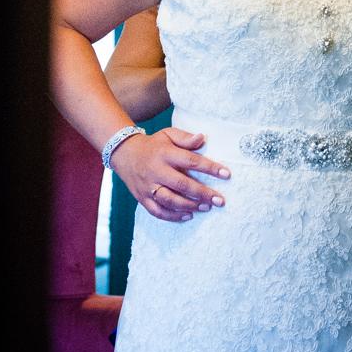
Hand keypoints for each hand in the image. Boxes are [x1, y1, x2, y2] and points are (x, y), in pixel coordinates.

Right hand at [109, 128, 230, 222]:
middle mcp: (156, 171)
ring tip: (207, 207)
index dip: (210, 168)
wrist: (124, 154)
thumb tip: (202, 138)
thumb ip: (185, 138)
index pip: (191, 161)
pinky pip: (157, 211)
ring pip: (169, 200)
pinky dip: (173, 216)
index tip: (226, 174)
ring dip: (189, 206)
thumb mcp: (168, 134)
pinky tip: (188, 215)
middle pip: (182, 184)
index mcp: (164, 154)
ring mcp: (148, 186)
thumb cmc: (153, 145)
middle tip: (220, 200)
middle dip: (203, 193)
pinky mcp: (142, 198)